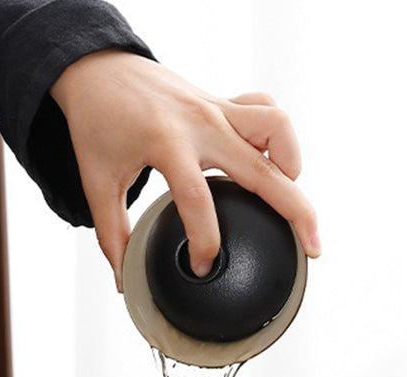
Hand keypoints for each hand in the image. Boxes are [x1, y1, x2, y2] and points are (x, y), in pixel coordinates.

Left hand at [50, 50, 319, 290]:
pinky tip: (273, 165)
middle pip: (263, 169)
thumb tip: (124, 278)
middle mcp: (202, 123)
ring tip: (287, 196)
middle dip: (295, 212)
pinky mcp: (225, 104)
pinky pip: (268, 111)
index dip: (205, 243)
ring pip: (278, 129)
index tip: (201, 268)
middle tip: (311, 247)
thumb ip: (111, 234)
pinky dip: (279, 137)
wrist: (99, 68)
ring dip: (291, 163)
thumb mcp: (95, 181)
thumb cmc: (98, 122)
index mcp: (167, 143)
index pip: (198, 200)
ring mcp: (218, 109)